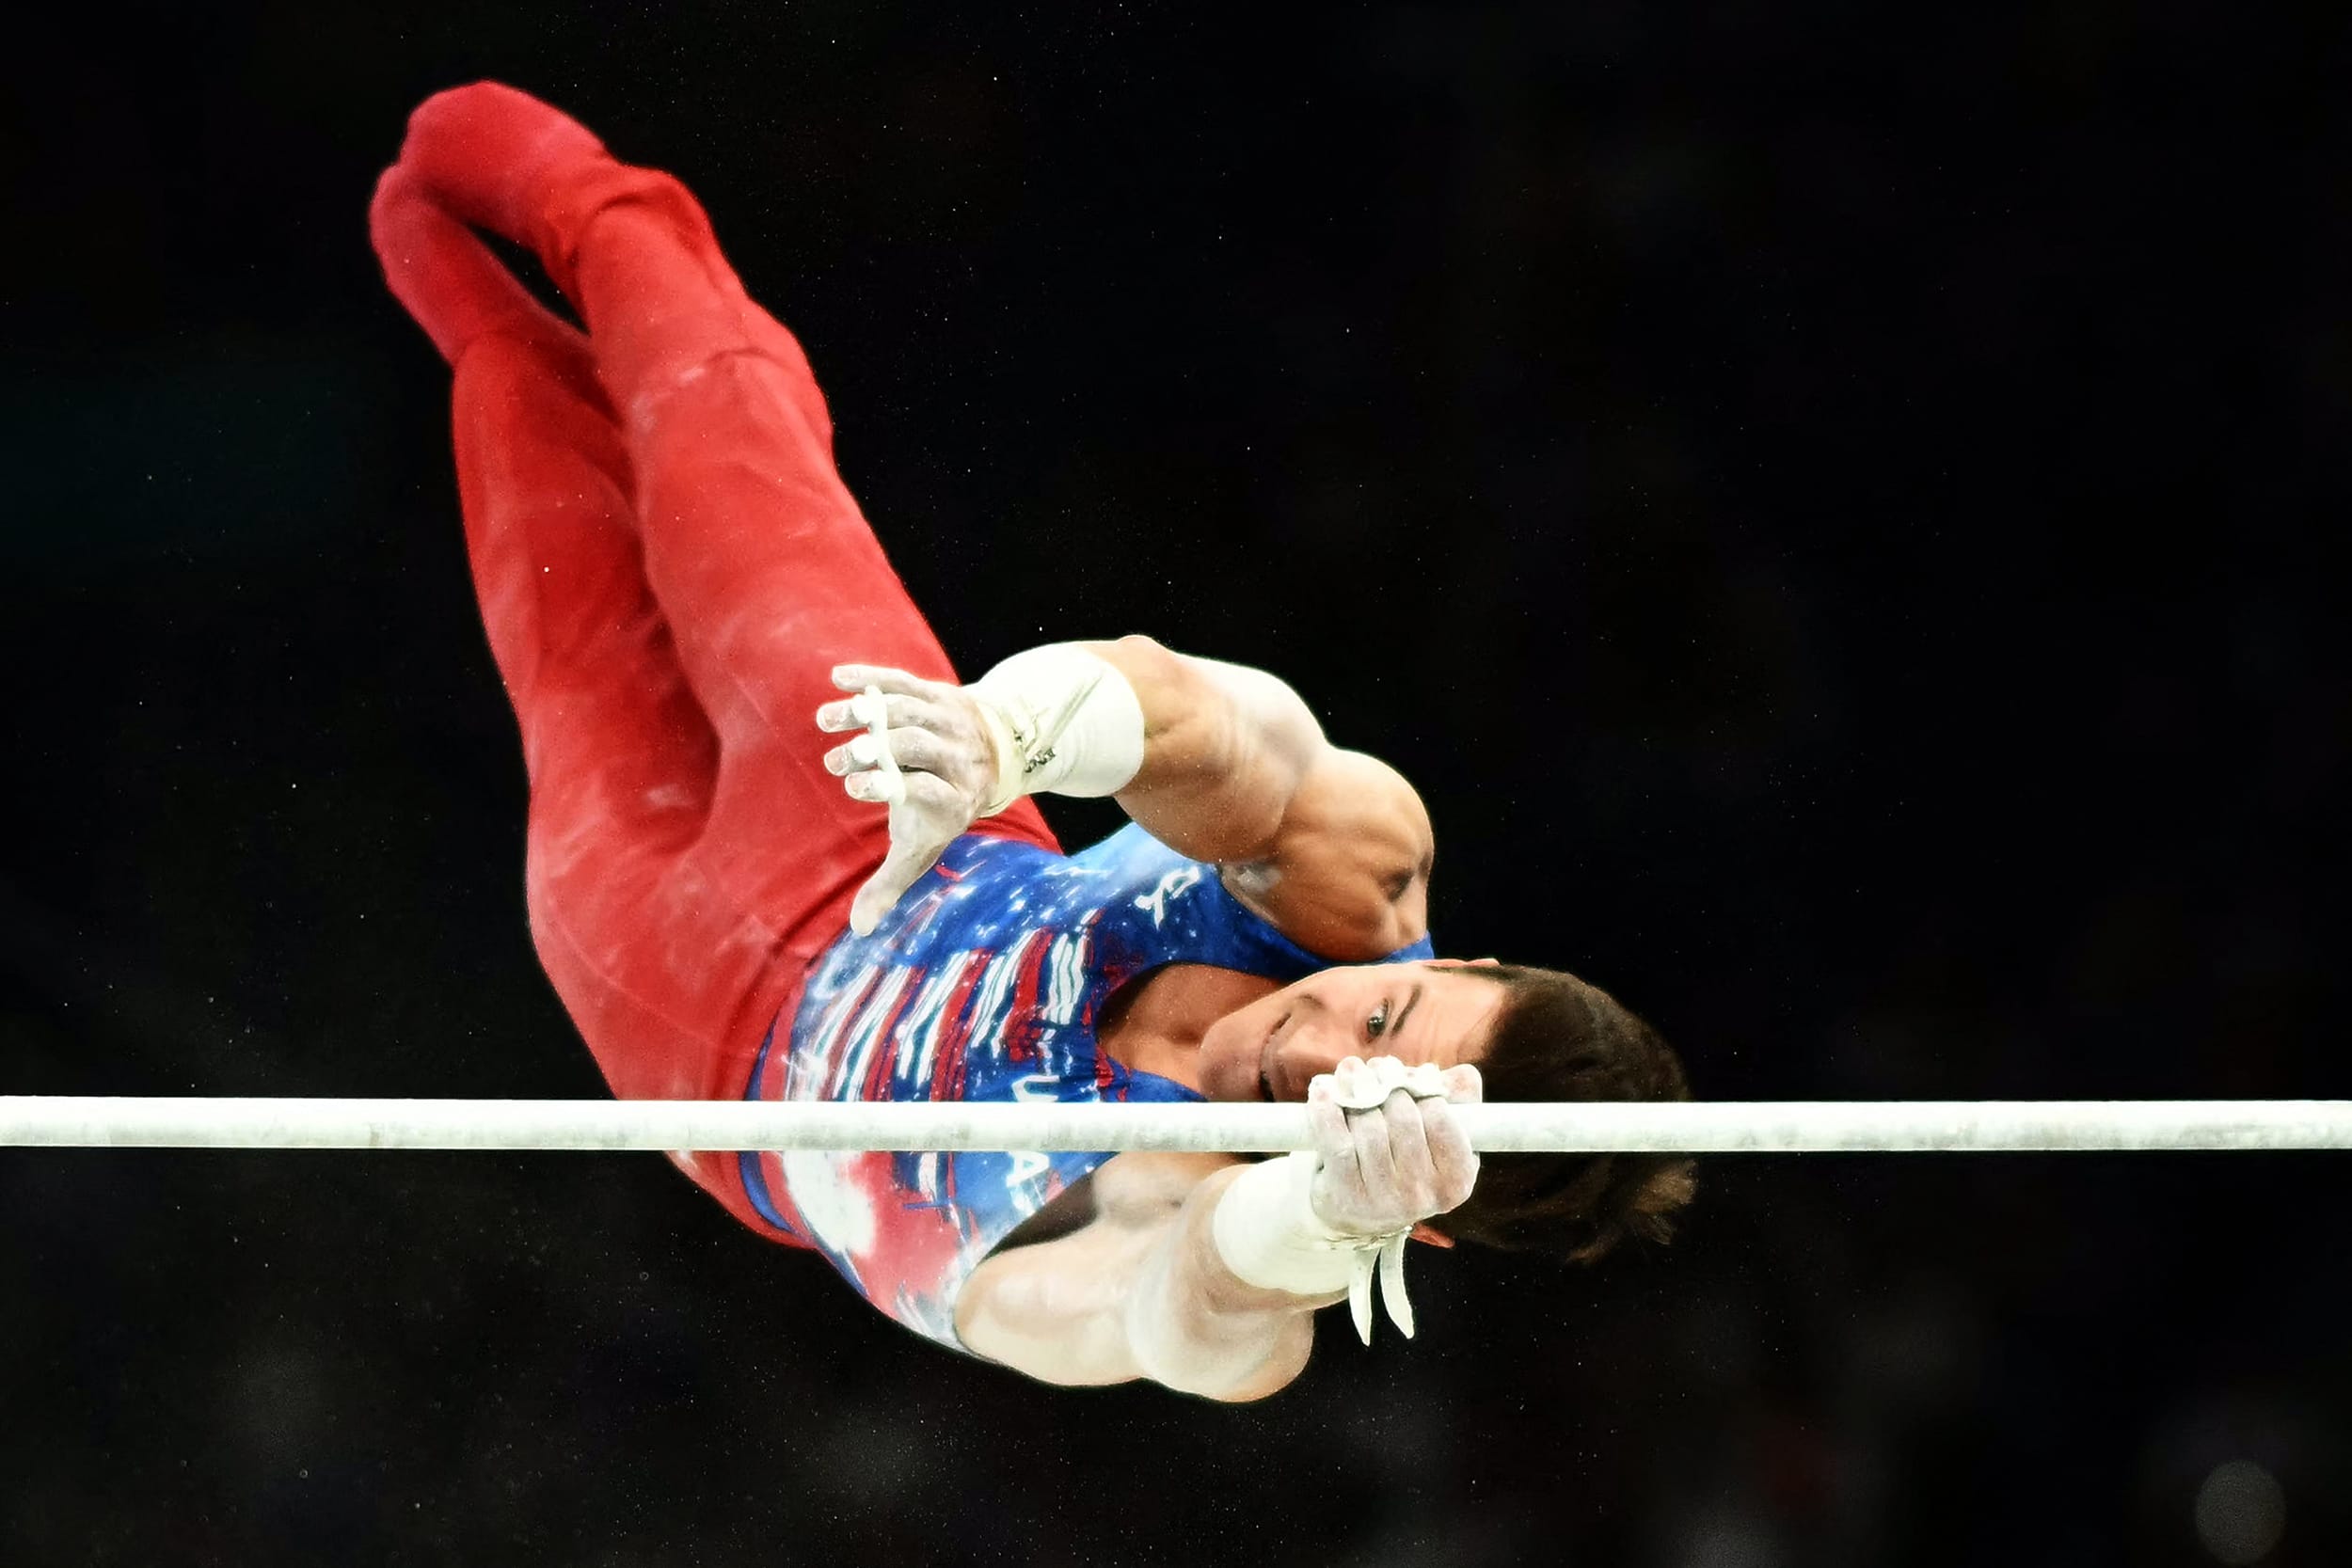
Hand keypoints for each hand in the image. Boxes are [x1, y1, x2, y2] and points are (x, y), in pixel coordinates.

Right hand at [815, 664, 1006, 935]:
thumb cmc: (941, 810)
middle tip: (836, 761)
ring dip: (865, 712)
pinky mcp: (934, 692)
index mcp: (953, 798)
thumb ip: (890, 884)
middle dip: (877, 750)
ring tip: (825, 720)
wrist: (993, 753)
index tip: (855, 788)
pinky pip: (902, 680)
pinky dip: (871, 678)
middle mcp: (955, 755)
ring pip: (906, 709)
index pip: (926, 789)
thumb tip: (859, 930)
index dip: (893, 787)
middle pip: (917, 746)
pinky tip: (838, 678)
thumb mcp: (922, 847)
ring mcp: (946, 720)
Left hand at [1303, 1056, 1482, 1238]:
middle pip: (1403, 1118)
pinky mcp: (1347, 1195)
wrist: (1356, 1211)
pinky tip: (1323, 1090)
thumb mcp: (1439, 1137)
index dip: (1420, 1086)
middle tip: (1375, 1070)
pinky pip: (1336, 1142)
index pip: (1440, 1118)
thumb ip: (1460, 1101)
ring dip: (1355, 1091)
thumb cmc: (1403, 1160)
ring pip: (1369, 1127)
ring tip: (1350, 1075)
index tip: (1404, 1073)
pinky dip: (1327, 1111)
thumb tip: (1458, 1075)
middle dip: (1386, 1084)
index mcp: (1457, 1180)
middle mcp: (1423, 1195)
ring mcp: (1384, 1199)